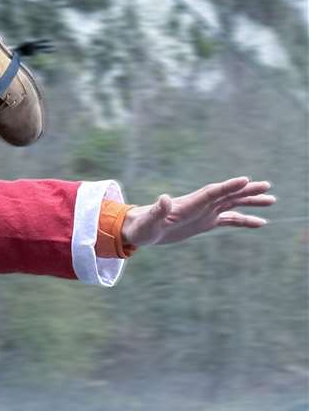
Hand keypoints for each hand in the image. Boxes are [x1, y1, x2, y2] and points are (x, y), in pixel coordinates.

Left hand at [122, 177, 274, 247]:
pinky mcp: (204, 223)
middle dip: (246, 191)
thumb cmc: (141, 226)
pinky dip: (244, 220)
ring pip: (232, 205)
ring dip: (250, 202)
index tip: (245, 180)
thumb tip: (163, 198)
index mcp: (188, 204)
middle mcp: (199, 205)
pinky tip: (260, 223)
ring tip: (272, 200)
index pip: (212, 192)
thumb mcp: (148, 221)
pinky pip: (229, 220)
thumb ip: (157, 210)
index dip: (228, 186)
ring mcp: (204, 213)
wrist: (139, 230)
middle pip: (227, 195)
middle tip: (267, 186)